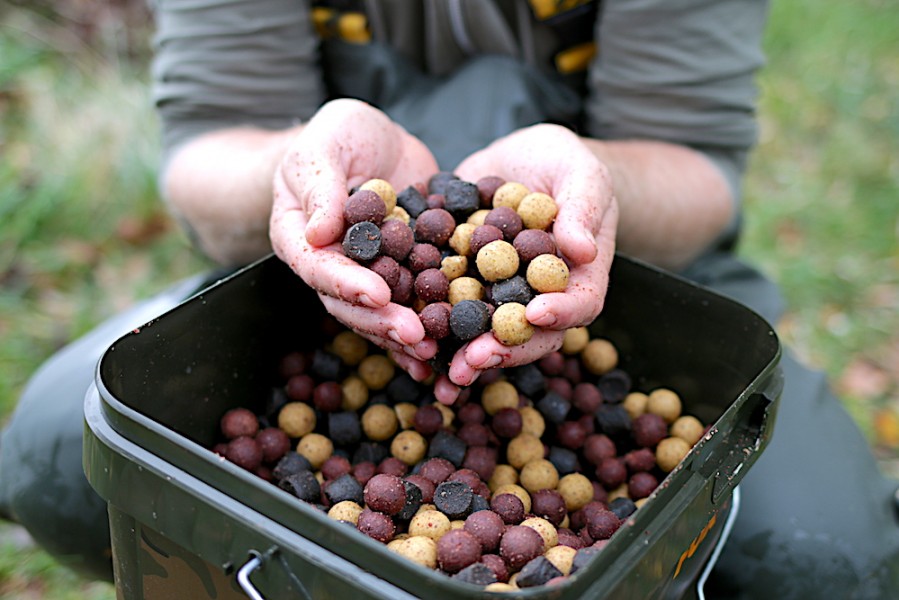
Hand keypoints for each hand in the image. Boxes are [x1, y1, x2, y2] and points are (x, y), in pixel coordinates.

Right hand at [270, 99, 439, 370]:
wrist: (376, 141)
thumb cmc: (339, 134)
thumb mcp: (326, 144)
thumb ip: (320, 184)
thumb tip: (317, 232)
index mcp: (301, 236)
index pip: (318, 266)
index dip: (347, 283)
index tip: (377, 294)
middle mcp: (331, 265)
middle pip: (349, 303)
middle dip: (382, 321)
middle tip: (415, 335)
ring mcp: (367, 274)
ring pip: (381, 313)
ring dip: (406, 335)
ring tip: (436, 351)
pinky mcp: (402, 273)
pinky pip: (412, 304)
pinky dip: (429, 326)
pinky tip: (449, 351)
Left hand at [434, 124, 618, 402]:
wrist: (516, 161)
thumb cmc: (563, 164)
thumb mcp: (580, 173)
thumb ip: (583, 207)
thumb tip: (582, 250)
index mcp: (577, 277)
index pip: (580, 304)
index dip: (561, 313)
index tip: (536, 314)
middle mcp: (537, 297)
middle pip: (527, 334)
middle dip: (501, 349)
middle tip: (474, 360)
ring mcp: (496, 296)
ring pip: (482, 332)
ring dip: (460, 353)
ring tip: (438, 368)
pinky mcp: (459, 283)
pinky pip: (444, 307)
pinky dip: (426, 325)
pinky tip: (402, 338)